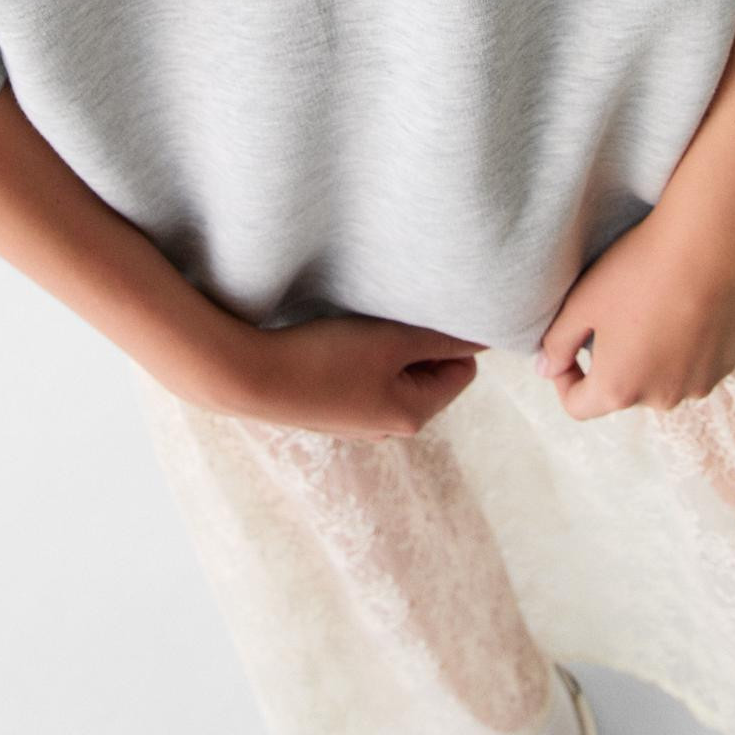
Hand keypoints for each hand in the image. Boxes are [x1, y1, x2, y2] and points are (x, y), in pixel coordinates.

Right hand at [180, 312, 488, 439]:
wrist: (248, 377)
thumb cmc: (324, 358)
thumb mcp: (391, 342)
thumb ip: (439, 338)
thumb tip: (486, 336)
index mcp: (413, 415)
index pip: (462, 370)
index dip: (451, 335)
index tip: (427, 308)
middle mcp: (387, 426)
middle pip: (426, 372)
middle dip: (415, 340)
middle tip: (392, 310)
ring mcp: (354, 420)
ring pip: (390, 372)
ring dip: (383, 344)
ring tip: (360, 322)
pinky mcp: (327, 408)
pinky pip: (359, 376)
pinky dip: (355, 353)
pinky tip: (332, 336)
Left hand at [533, 204, 734, 420]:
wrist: (710, 246)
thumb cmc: (638, 272)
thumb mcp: (582, 303)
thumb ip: (557, 343)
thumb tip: (546, 370)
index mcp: (618, 389)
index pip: (578, 406)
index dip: (565, 377)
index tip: (569, 344)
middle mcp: (660, 399)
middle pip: (622, 391)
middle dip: (611, 362)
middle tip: (614, 314)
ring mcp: (697, 386)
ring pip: (659, 379)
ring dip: (649, 358)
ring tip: (651, 309)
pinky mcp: (724, 366)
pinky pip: (691, 367)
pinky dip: (681, 349)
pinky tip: (682, 310)